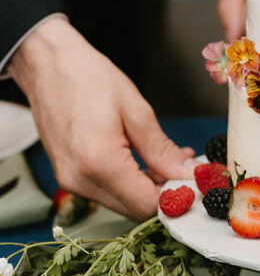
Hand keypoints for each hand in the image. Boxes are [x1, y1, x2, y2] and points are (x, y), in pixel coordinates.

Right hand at [7, 18, 194, 218]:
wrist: (47, 64)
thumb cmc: (88, 77)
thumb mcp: (136, 110)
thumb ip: (162, 150)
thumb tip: (187, 173)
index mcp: (99, 162)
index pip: (147, 205)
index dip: (176, 199)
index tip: (196, 183)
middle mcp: (80, 180)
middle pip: (134, 211)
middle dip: (164, 195)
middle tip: (185, 170)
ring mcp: (70, 181)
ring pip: (121, 204)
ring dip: (147, 189)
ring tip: (167, 161)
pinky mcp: (67, 176)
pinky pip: (106, 192)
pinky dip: (128, 183)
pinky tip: (143, 162)